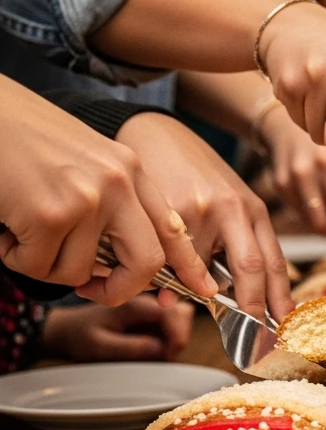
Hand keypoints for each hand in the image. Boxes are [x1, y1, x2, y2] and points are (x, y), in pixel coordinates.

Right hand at [0, 78, 214, 304]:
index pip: (172, 227)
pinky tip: (6, 228)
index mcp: (130, 170)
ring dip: (46, 265)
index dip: (188, 264)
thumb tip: (123, 262)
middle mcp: (118, 184)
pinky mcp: (49, 215)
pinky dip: (16, 257)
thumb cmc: (22, 138)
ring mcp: (87, 199)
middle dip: (121, 290)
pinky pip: (40, 266)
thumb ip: (114, 203)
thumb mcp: (86, 163)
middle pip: (147, 264)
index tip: (201, 289)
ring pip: (80, 272)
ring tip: (24, 233)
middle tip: (92, 291)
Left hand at [42, 296, 193, 361]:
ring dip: (178, 334)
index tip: (170, 354)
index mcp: (134, 304)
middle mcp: (146, 300)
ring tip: (163, 353)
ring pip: (181, 314)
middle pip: (182, 311)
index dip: (178, 335)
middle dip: (180, 335)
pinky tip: (159, 348)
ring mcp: (150, 306)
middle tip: (167, 356)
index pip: (172, 313)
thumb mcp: (99, 346)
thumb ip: (130, 347)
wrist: (66, 328)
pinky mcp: (150, 314)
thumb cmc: (78, 335)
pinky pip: (173, 320)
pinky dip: (173, 335)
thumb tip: (160, 349)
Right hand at [115, 112, 291, 320]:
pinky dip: (166, 281)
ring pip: (202, 271)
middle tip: (250, 340)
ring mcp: (202, 210)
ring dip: (195, 296)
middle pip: (252, 273)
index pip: (276, 266)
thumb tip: (230, 302)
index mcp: (255, 211)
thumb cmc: (195, 174)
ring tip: (190, 299)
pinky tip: (162, 287)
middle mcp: (235, 210)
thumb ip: (235, 247)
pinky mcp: (169, 210)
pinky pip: (169, 262)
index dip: (281, 303)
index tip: (281, 330)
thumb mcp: (230, 203)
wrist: (156, 132)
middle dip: (252, 313)